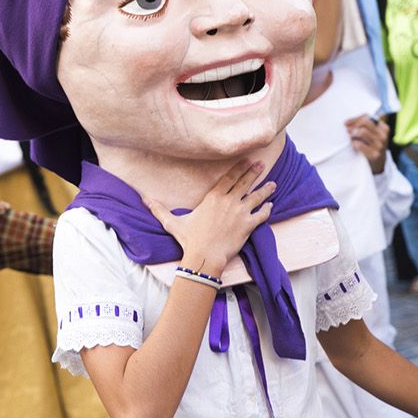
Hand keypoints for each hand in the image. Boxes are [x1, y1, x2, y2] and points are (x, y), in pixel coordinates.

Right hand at [143, 159, 275, 280]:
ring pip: (257, 197)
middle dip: (255, 173)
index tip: (247, 161)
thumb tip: (144, 200)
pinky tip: (271, 206)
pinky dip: (267, 210)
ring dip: (266, 189)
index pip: (229, 178)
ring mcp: (240, 213)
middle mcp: (228, 201)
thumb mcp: (172, 223)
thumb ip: (159, 209)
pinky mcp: (248, 226)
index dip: (240, 168)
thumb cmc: (189, 240)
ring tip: (273, 184)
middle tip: (262, 165)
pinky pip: (261, 215)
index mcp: (213, 197)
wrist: (204, 256)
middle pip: (245, 183)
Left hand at [345, 113, 389, 174]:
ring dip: (353, 134)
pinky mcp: (374, 154)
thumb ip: (363, 125)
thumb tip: (346, 123)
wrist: (379, 162)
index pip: (367, 117)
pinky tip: (354, 145)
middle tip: (347, 131)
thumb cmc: (372, 145)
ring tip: (351, 138)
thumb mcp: (372, 133)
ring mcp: (380, 145)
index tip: (346, 123)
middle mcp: (383, 135)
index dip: (354, 119)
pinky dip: (354, 143)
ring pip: (362, 132)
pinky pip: (359, 144)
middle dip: (353, 126)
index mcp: (384, 128)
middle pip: (364, 123)